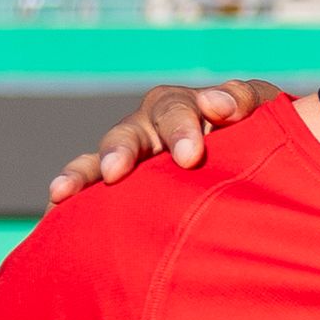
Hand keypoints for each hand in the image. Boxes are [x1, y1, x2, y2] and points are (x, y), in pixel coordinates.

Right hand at [42, 79, 287, 208]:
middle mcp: (148, 130)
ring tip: (62, 192)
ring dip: (81, 175)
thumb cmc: (263, 132)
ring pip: (98, 163)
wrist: (266, 162)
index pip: (175, 110)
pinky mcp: (122, 191)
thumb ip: (244, 102)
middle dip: (121, 151)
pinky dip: (72, 201)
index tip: (191, 155)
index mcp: (182, 107)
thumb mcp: (263, 111)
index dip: (181, 128)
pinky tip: (53, 218)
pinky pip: (90, 195)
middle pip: (128, 134)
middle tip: (117, 172)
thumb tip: (218, 104)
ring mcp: (132, 160)